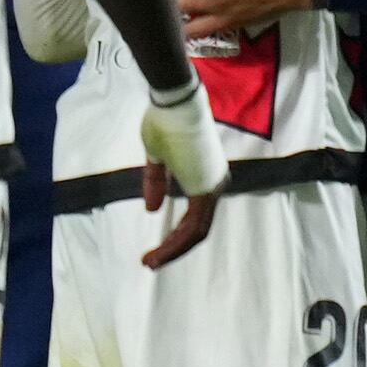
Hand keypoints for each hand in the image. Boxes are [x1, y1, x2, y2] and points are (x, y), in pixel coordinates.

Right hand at [135, 77, 224, 268]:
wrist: (173, 103)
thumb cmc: (164, 122)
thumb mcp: (157, 158)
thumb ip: (157, 183)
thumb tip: (152, 209)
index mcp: (206, 177)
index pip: (196, 217)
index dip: (175, 238)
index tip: (155, 251)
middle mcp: (215, 184)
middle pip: (198, 229)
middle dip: (173, 249)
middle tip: (150, 263)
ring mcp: (213, 187)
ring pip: (196, 231)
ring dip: (173, 250)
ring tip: (151, 262)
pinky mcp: (207, 188)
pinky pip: (194, 225)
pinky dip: (176, 241)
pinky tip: (160, 251)